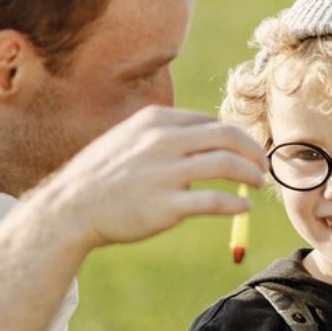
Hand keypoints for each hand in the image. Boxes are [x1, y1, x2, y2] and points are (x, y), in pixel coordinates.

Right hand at [40, 107, 265, 250]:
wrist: (68, 209)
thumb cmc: (99, 178)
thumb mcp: (127, 140)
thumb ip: (161, 137)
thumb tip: (199, 142)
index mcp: (155, 121)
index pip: (210, 122)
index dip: (235, 136)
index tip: (246, 150)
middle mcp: (162, 141)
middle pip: (227, 136)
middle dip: (252, 150)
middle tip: (263, 165)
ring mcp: (165, 172)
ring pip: (227, 165)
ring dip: (251, 174)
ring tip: (258, 183)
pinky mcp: (167, 205)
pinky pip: (214, 201)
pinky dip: (236, 204)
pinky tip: (243, 208)